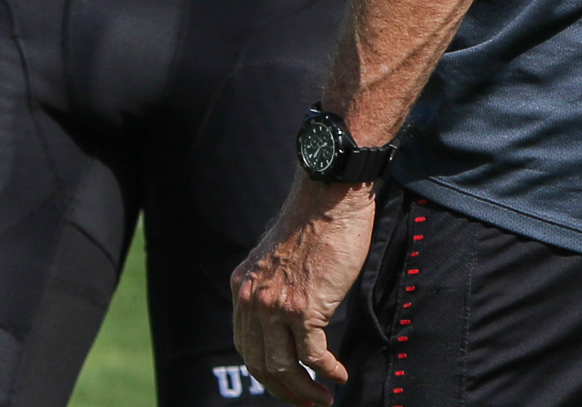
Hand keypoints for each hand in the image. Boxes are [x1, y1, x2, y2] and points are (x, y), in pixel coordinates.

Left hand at [231, 178, 376, 406]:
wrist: (328, 196)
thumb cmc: (312, 222)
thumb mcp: (277, 257)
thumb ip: (273, 285)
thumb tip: (286, 313)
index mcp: (242, 287)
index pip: (246, 345)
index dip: (266, 372)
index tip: (286, 385)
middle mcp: (252, 298)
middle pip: (260, 363)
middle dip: (284, 390)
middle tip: (307, 403)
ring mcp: (276, 305)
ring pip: (284, 367)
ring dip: (305, 390)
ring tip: (323, 399)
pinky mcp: (304, 307)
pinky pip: (313, 355)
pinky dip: (327, 372)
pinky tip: (339, 376)